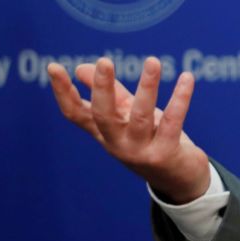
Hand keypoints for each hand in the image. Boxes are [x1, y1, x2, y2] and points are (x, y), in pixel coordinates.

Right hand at [48, 56, 209, 203]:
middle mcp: (117, 143)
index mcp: (104, 133)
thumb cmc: (151, 139)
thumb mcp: (127, 116)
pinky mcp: (165, 153)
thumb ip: (110, 93)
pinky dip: (180, 98)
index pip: (75, 113)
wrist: (180, 179)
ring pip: (140, 116)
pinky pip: (172, 121)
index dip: (63, 92)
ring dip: (147, 86)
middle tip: (104, 61)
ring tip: (153, 61)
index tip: (53, 67)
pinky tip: (187, 78)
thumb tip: (82, 67)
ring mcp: (140, 151)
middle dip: (102, 89)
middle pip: (103, 116)